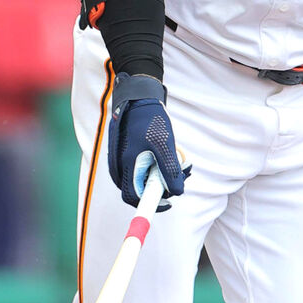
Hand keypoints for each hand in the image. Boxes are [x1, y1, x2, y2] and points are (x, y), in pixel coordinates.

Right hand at [108, 73, 188, 209]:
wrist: (137, 98)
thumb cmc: (150, 120)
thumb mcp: (164, 145)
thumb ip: (170, 170)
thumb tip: (177, 192)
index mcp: (126, 166)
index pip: (134, 197)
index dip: (152, 204)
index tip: (169, 203)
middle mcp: (120, 166)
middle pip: (142, 188)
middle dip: (163, 185)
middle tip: (182, 175)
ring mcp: (122, 160)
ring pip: (144, 177)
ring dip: (163, 173)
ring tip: (180, 159)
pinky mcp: (127, 153)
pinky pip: (143, 167)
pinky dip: (157, 164)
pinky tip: (170, 151)